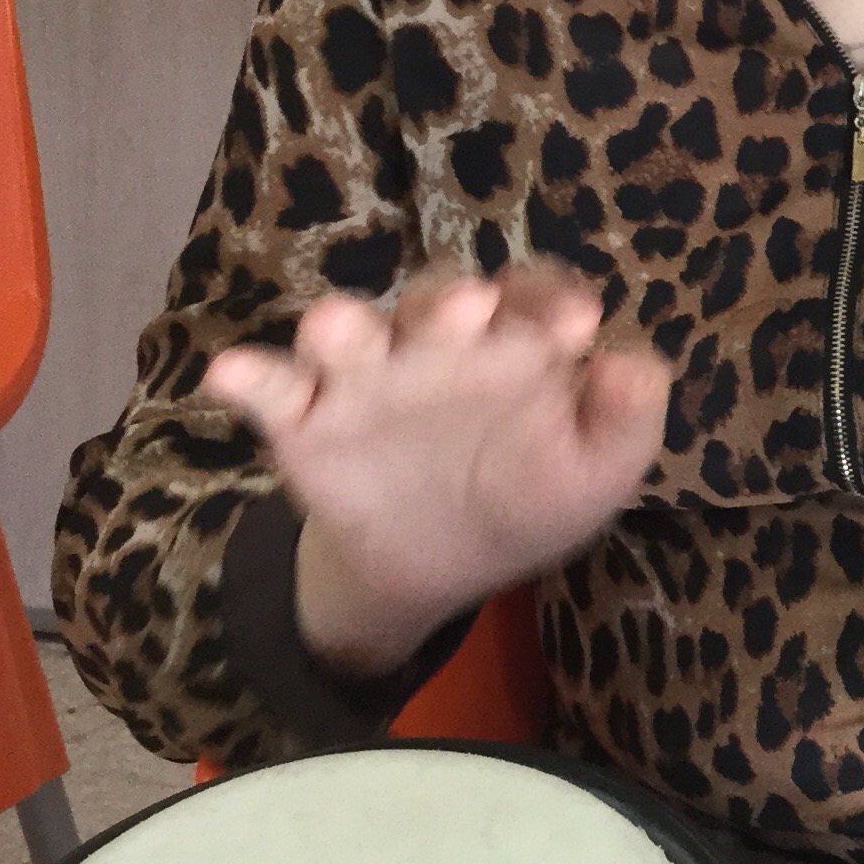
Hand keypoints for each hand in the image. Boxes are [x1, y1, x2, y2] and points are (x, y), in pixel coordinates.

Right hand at [201, 268, 669, 678]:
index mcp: (516, 341)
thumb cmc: (531, 493)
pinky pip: (270, 388)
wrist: (441, 564)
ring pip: (349, 332)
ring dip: (343, 325)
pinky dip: (251, 377)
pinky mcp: (305, 419)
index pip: (534, 299)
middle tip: (469, 312)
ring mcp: (367, 376)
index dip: (552, 301)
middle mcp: (438, 342)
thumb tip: (632, 367)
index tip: (578, 324)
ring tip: (337, 331)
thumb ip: (625, 418)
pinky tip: (232, 375)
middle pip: (437, 303)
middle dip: (449, 305)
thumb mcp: (596, 468)